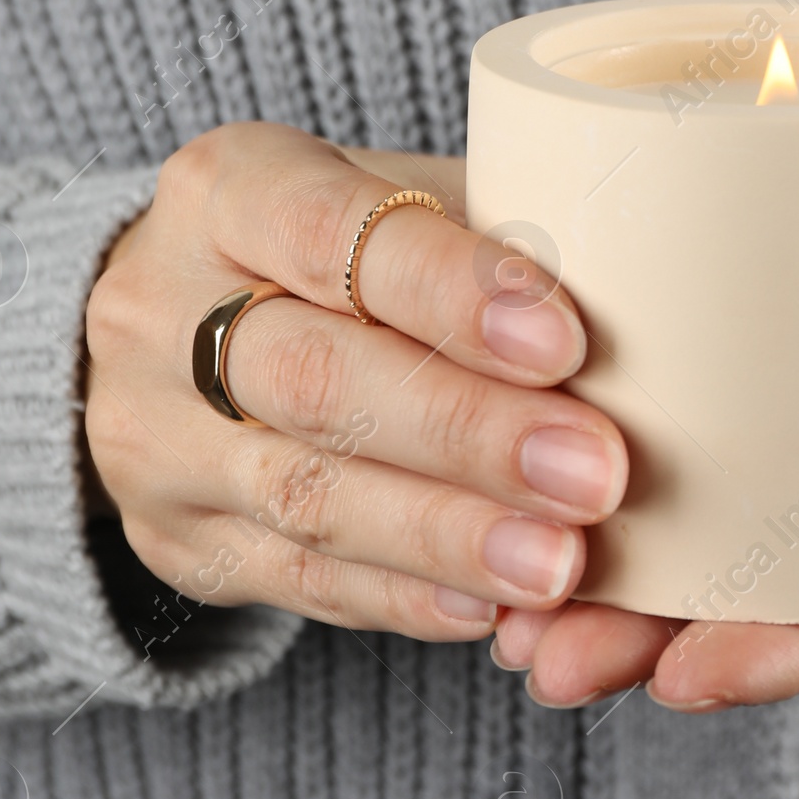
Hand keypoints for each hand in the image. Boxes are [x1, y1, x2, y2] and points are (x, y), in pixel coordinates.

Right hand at [84, 124, 629, 639]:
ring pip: (308, 496)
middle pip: (318, 380)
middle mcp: (162, 310)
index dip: (451, 290)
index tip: (567, 339)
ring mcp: (155, 438)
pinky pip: (298, 581)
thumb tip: (644, 304)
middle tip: (595, 473)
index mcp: (228, 189)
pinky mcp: (177, 541)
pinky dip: (405, 598)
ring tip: (560, 565)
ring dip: (448, 537)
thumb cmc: (341, 244)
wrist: (181, 321)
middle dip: (469, 433)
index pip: (334, 234)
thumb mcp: (393, 196)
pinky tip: (489, 608)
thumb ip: (490, 233)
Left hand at [492, 104, 798, 742]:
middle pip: (751, 586)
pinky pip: (698, 405)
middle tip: (536, 652)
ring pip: (704, 513)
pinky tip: (520, 426)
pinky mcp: (786, 350)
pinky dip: (613, 427)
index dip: (760, 655)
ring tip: (492, 577)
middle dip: (641, 629)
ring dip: (602, 549)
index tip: (674, 673)